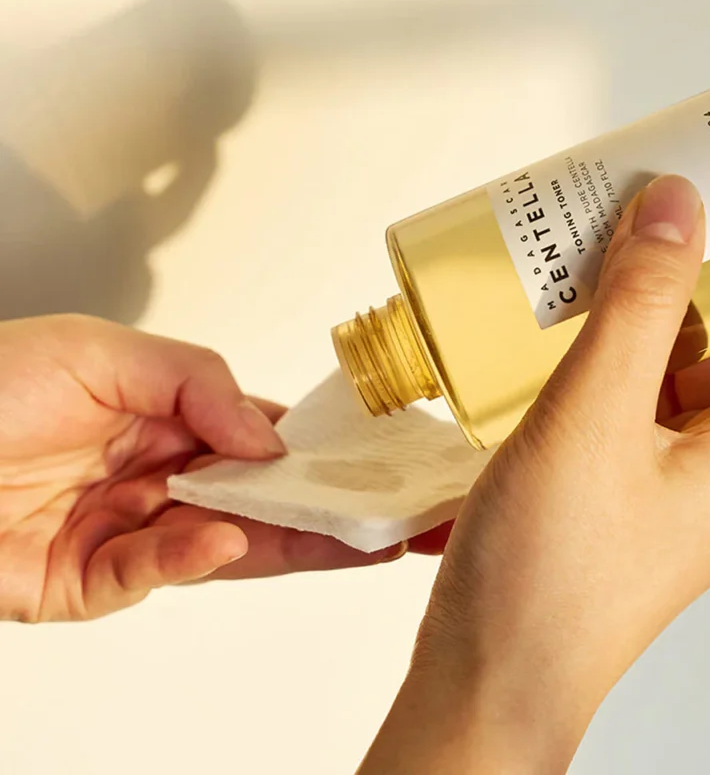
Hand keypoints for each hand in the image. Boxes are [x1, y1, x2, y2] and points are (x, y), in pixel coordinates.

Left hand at [0, 316, 417, 621]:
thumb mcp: (105, 352)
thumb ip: (198, 382)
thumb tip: (267, 437)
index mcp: (170, 419)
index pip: (262, 439)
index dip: (317, 451)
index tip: (370, 461)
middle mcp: (161, 477)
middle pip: (261, 499)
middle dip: (326, 512)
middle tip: (390, 521)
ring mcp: (133, 531)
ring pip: (228, 543)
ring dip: (288, 542)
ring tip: (349, 540)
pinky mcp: (95, 583)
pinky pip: (157, 571)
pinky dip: (193, 555)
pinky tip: (221, 536)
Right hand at [360, 175, 709, 772]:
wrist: (488, 671)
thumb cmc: (550, 567)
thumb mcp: (594, 417)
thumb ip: (638, 308)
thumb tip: (676, 209)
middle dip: (687, 277)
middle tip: (641, 210)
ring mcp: (660, 479)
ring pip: (663, 373)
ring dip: (628, 318)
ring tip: (581, 259)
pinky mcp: (609, 489)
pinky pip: (617, 405)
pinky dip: (592, 362)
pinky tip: (546, 336)